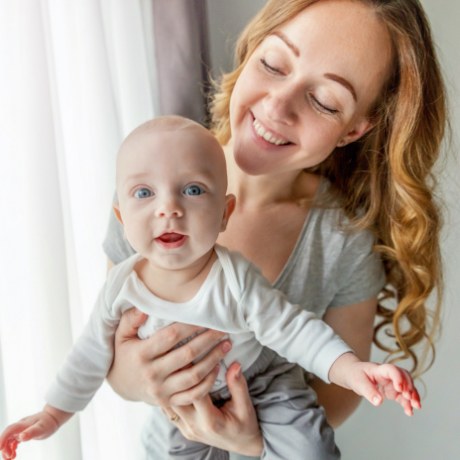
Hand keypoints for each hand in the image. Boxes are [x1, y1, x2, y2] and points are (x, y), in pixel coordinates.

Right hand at [0, 406, 68, 459]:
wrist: (54, 417)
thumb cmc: (48, 422)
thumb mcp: (41, 428)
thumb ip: (31, 432)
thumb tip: (21, 437)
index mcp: (23, 424)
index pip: (9, 431)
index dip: (2, 439)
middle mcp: (20, 426)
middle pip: (7, 436)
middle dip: (4, 447)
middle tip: (8, 458)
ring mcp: (21, 429)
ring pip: (9, 439)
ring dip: (7, 449)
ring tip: (10, 458)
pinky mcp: (23, 432)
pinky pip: (14, 440)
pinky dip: (12, 448)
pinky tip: (14, 454)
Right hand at [107, 307, 232, 405]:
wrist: (121, 385)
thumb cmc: (125, 353)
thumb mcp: (121, 335)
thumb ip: (130, 319)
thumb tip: (144, 308)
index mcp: (141, 354)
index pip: (170, 337)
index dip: (190, 326)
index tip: (205, 318)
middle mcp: (152, 374)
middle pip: (187, 355)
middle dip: (208, 340)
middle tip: (222, 330)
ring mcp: (161, 391)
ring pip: (194, 376)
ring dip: (213, 359)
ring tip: (226, 346)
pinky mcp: (169, 402)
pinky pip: (194, 395)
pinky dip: (208, 382)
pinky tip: (217, 367)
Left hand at [163, 363, 263, 456]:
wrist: (242, 444)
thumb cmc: (245, 425)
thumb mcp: (246, 406)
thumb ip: (238, 386)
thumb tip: (234, 365)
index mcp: (211, 422)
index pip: (196, 394)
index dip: (197, 374)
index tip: (198, 356)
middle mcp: (194, 427)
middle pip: (176, 399)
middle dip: (177, 378)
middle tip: (179, 357)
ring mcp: (187, 429)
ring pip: (169, 404)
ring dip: (171, 386)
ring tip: (174, 366)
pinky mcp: (183, 427)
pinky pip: (171, 410)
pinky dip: (171, 394)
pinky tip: (173, 380)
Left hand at [330, 353, 420, 415]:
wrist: (353, 374)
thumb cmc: (356, 375)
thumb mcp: (358, 383)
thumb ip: (368, 391)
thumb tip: (379, 402)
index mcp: (379, 369)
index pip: (391, 370)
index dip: (398, 377)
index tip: (399, 389)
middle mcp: (388, 375)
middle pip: (404, 376)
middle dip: (409, 386)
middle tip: (410, 397)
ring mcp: (392, 382)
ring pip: (407, 387)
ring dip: (413, 396)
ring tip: (416, 406)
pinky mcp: (393, 391)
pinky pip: (403, 397)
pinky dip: (408, 404)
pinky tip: (410, 412)